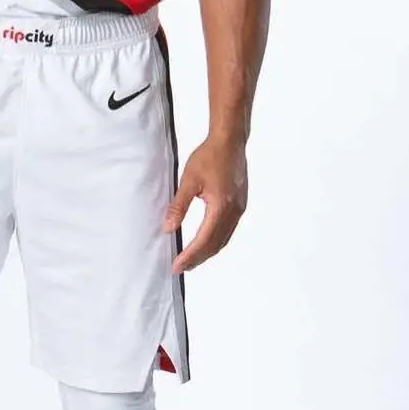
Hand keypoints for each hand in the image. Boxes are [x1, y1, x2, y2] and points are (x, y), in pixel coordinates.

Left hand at [162, 133, 247, 271]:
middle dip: (198, 258)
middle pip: (215, 245)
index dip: (190, 255)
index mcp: (221, 207)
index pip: (203, 240)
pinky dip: (216, 241)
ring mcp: (239, 209)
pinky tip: (206, 242)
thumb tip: (168, 227)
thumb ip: (179, 206)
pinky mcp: (240, 205)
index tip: (177, 266)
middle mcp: (233, 212)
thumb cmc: (210, 156)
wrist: (230, 141)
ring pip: (223, 240)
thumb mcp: (188, 180)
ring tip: (191, 260)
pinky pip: (228, 231)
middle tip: (181, 267)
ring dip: (207, 252)